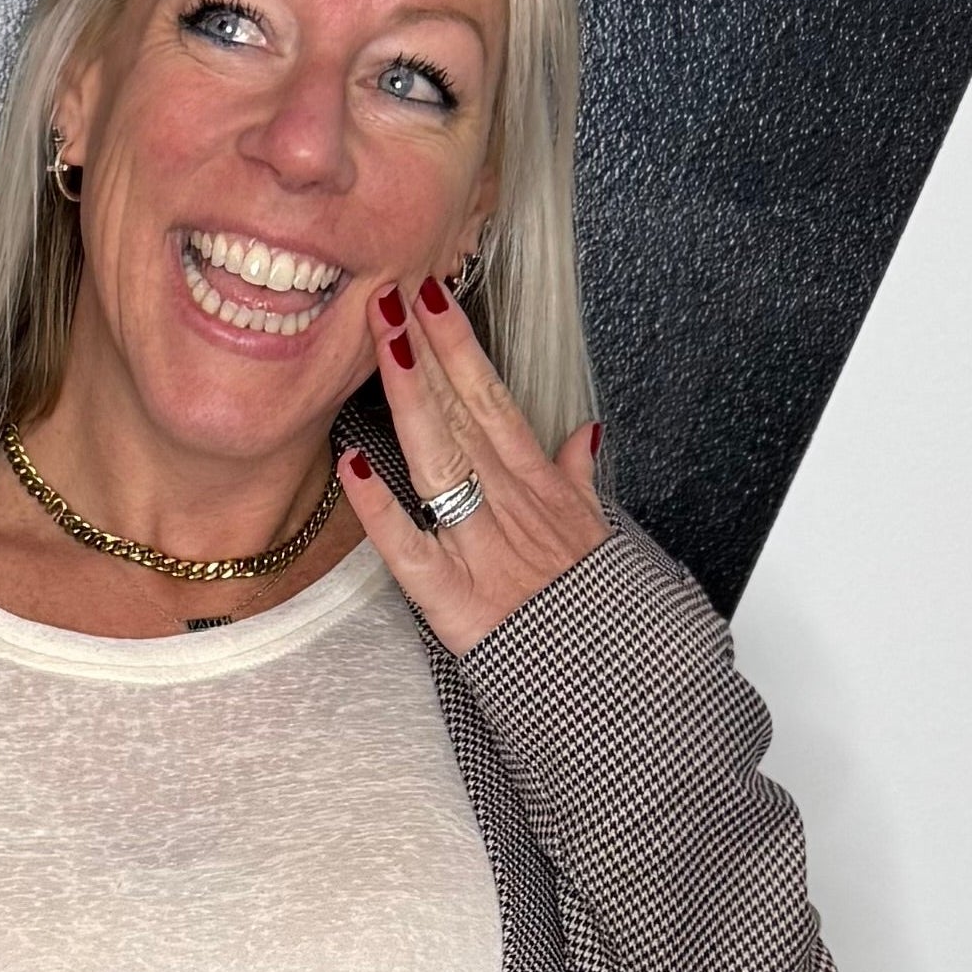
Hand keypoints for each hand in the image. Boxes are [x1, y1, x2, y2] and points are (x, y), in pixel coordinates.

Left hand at [342, 277, 606, 648]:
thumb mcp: (599, 531)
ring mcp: (484, 549)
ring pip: (441, 459)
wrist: (619, 679)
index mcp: (539, 486)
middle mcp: (511, 506)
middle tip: (393, 292)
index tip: (431, 296)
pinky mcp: (458, 602)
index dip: (460, 347)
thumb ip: (582, 477)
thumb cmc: (602, 608)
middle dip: (427, 351)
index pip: (492, 400)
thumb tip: (586, 434)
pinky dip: (380, 509)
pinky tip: (352, 463)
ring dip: (410, 396)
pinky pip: (411, 549)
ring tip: (383, 340)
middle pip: (463, 414)